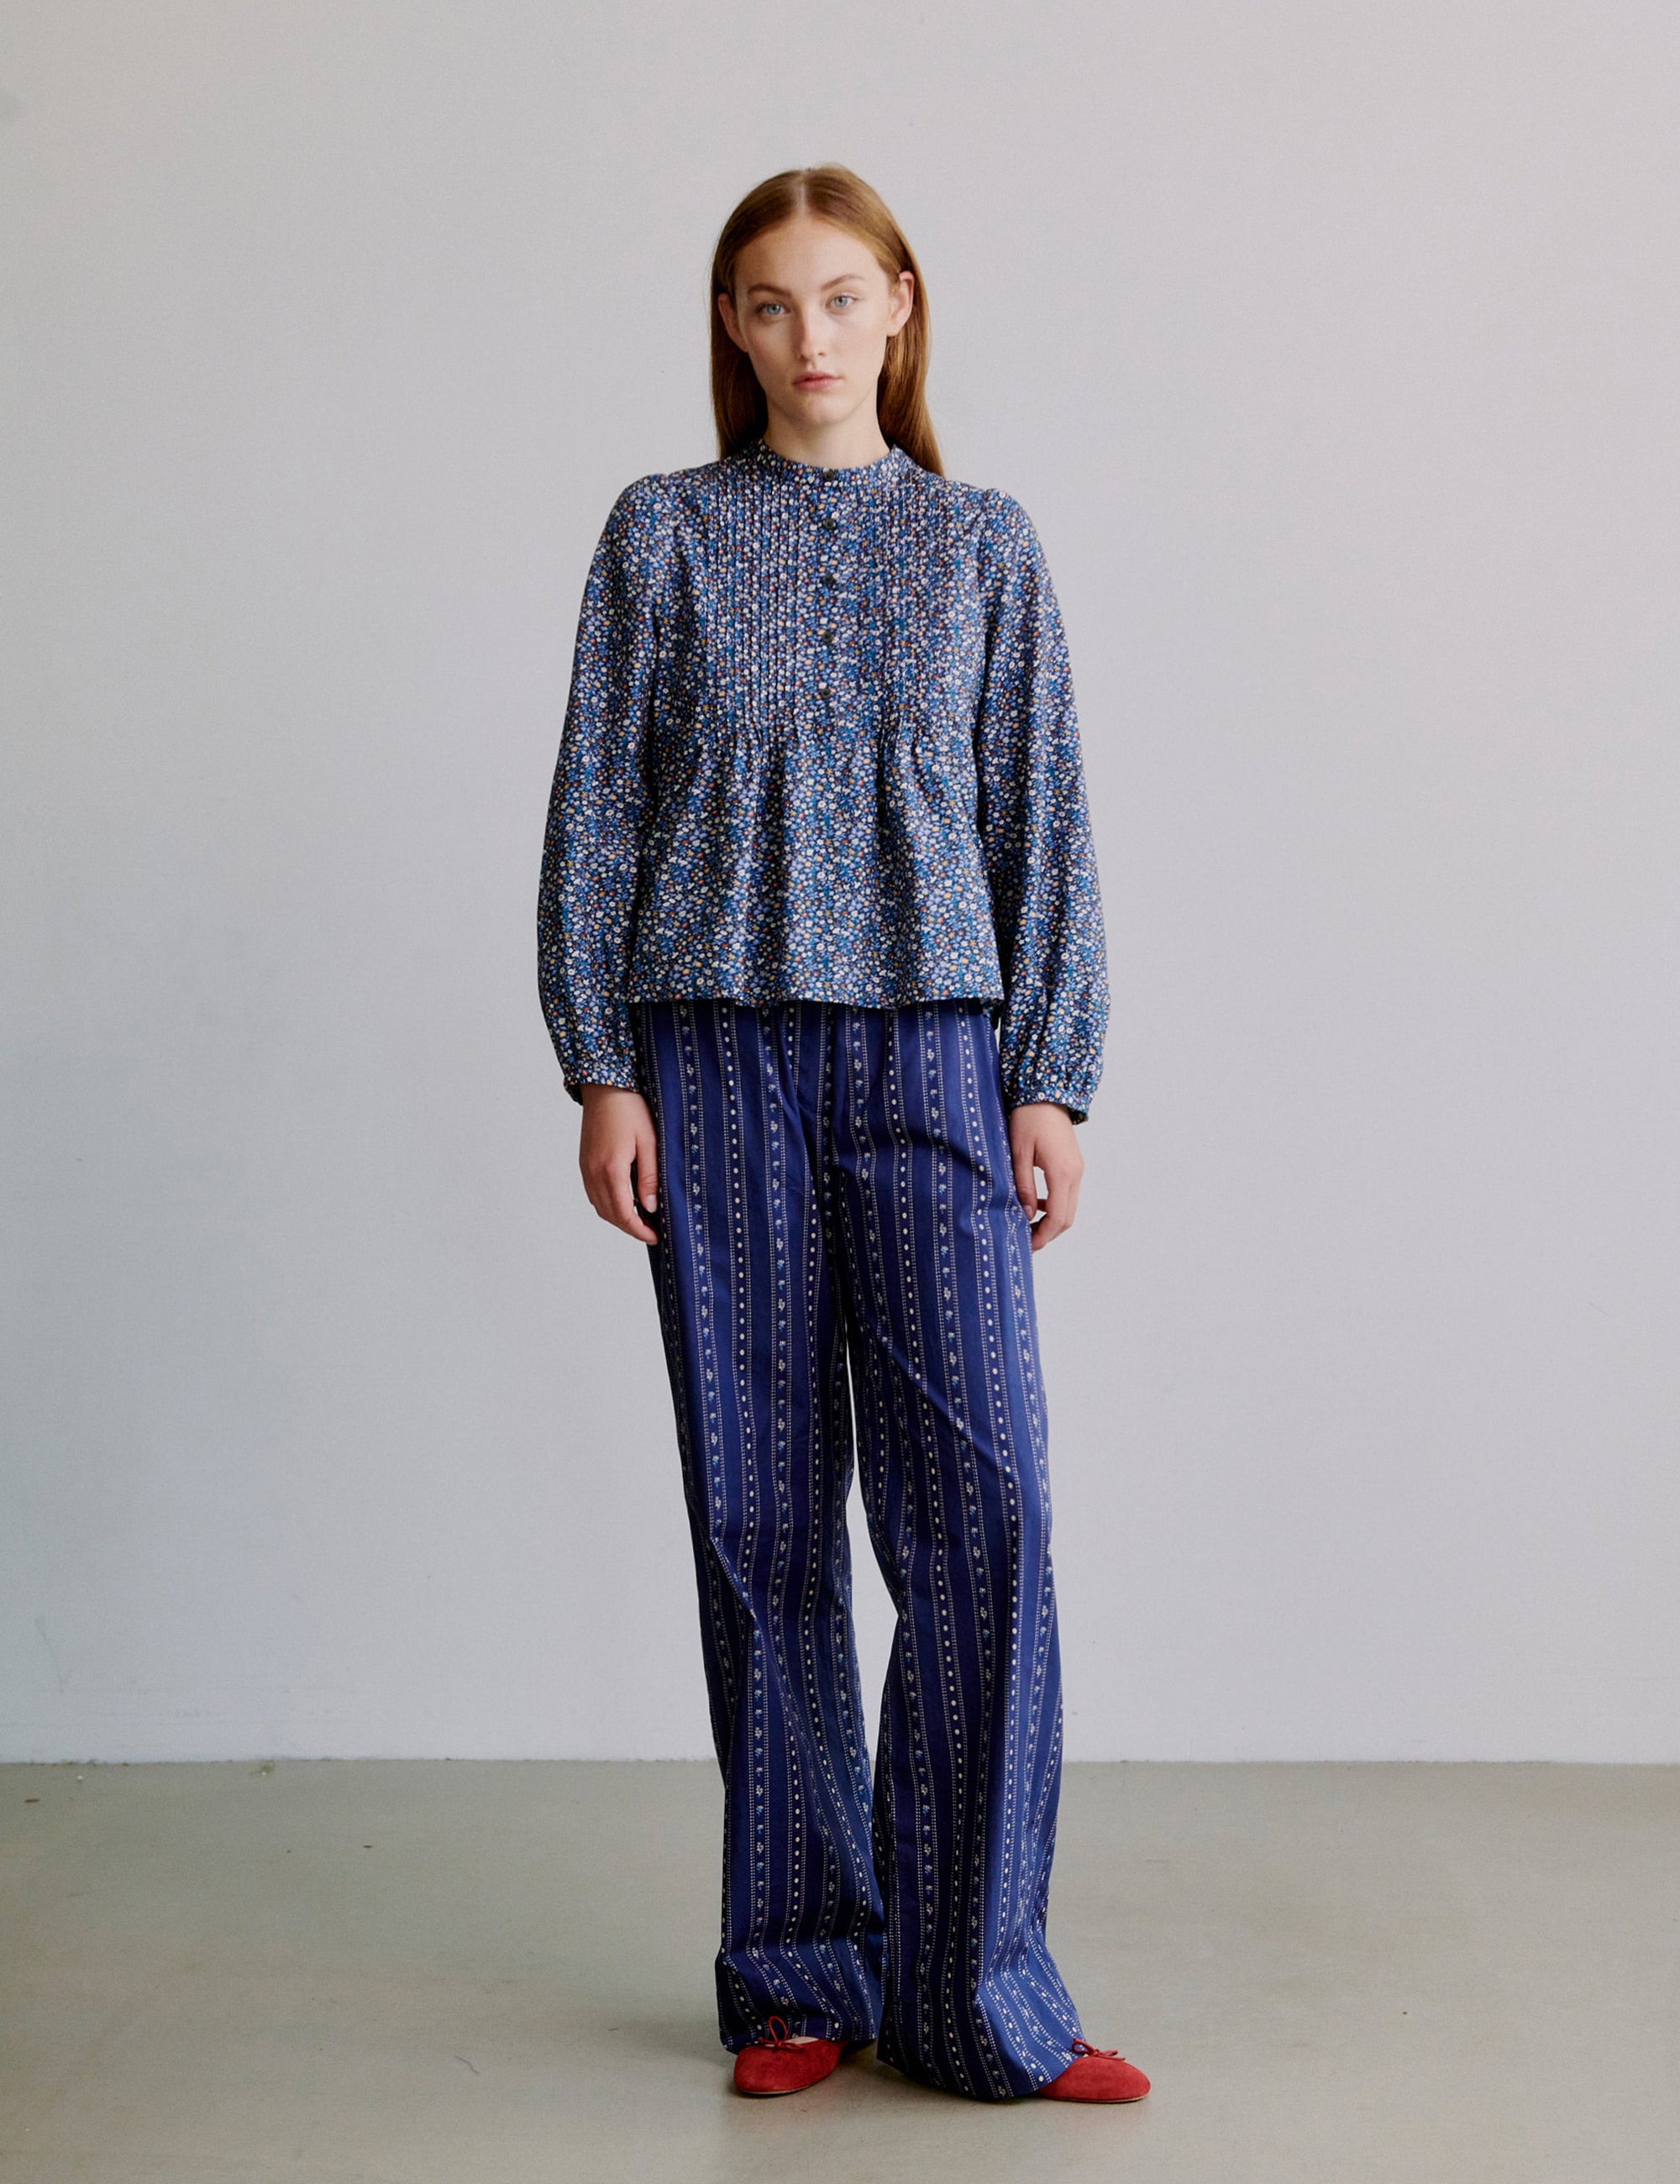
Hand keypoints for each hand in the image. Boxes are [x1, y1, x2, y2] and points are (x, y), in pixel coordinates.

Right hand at [577, 1084, 659, 1243]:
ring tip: (642, 1218)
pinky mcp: (584, 1162)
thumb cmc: (630, 1109)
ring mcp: (585, 1168)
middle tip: (652, 1231)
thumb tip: (650, 1207)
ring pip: (599, 1206)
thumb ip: (650, 1177)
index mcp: (611, 1169)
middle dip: (630, 1228)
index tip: (656, 1237)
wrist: (604, 1087)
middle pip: (609, 1215)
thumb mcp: (649, 1142)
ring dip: (619, 1217)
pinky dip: (609, 1204)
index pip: (623, 1213)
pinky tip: (625, 1200)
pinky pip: (594, 1193)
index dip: (639, 1230)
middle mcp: (593, 1173)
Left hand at [1007, 1101, 1082, 1249]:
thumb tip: (1025, 1215)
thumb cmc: (1028, 1118)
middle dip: (1048, 1234)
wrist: (1046, 1093)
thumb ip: (1022, 1186)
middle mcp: (1075, 1174)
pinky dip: (1054, 1206)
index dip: (1042, 1236)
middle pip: (1067, 1218)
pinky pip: (1067, 1195)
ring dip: (1051, 1221)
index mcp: (1062, 1173)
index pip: (1057, 1218)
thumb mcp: (1018, 1153)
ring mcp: (1077, 1170)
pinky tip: (1035, 1204)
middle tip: (1026, 1242)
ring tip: (1027, 1226)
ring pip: (1069, 1208)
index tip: (1026, 1245)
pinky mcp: (1074, 1165)